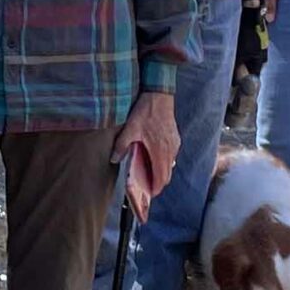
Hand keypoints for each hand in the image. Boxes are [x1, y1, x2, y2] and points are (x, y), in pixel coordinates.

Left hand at [110, 90, 178, 216]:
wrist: (159, 96)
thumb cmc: (144, 113)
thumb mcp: (129, 129)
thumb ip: (121, 146)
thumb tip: (113, 160)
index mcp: (160, 152)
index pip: (161, 178)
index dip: (155, 189)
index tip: (148, 194)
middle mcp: (170, 151)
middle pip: (167, 175)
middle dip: (158, 183)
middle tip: (146, 185)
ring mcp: (175, 145)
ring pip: (170, 166)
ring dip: (161, 172)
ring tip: (148, 172)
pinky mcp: (176, 138)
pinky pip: (172, 156)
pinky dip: (164, 161)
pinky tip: (154, 156)